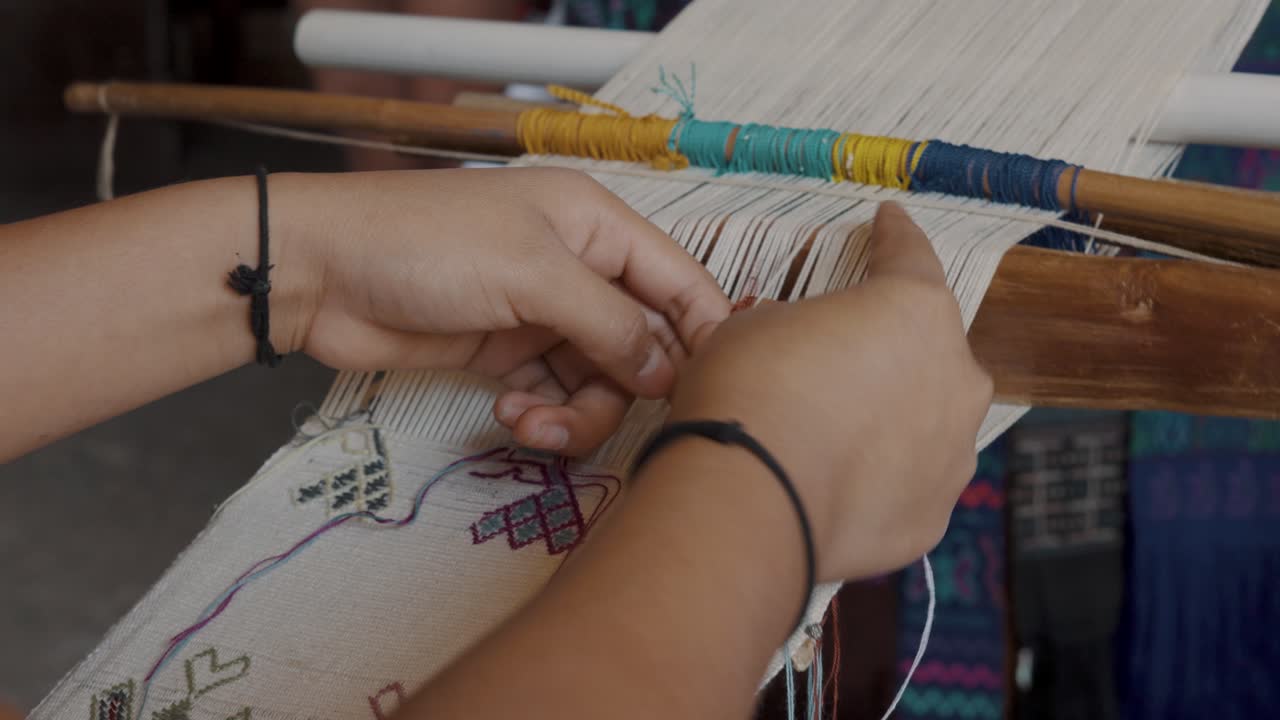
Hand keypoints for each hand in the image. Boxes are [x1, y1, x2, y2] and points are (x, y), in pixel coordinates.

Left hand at [274, 167, 729, 454]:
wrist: (322, 273)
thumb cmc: (427, 245)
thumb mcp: (532, 274)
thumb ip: (610, 323)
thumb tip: (668, 372)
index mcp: (598, 225)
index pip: (680, 281)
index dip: (705, 333)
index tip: (716, 392)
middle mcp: (580, 268)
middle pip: (644, 342)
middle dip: (629, 386)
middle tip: (602, 415)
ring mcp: (543, 314)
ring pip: (600, 379)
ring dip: (578, 412)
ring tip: (532, 424)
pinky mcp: (507, 354)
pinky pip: (555, 394)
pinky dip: (543, 415)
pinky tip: (510, 416)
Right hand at [668, 202, 992, 581]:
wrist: (748, 501)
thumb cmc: (750, 391)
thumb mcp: (755, 327)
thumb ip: (798, 326)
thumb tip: (801, 346)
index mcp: (916, 311)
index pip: (910, 256)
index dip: (894, 235)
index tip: (889, 221)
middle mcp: (955, 379)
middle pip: (930, 349)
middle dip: (892, 348)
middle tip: (841, 358)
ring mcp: (952, 455)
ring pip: (928, 423)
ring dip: (892, 419)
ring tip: (833, 434)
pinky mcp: (933, 518)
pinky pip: (909, 485)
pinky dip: (881, 480)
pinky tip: (837, 484)